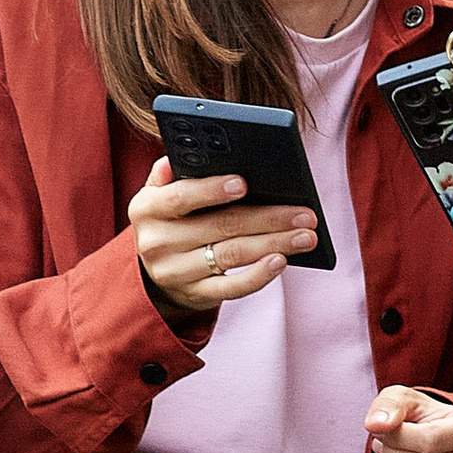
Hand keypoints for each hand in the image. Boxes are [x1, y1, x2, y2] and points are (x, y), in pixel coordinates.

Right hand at [128, 155, 318, 320]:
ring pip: (231, 255)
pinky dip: (258, 276)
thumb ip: (172, 175)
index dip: (211, 190)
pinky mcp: (195, 294)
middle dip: (267, 218)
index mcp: (147, 208)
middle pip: (219, 226)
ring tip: (305, 236)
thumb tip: (175, 158)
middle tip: (304, 213)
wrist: (154, 271)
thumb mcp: (161, 194)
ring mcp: (175, 272)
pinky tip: (281, 261)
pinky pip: (231, 289)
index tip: (244, 182)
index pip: (180, 197)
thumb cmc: (170, 219)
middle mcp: (157, 242)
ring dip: (274, 244)